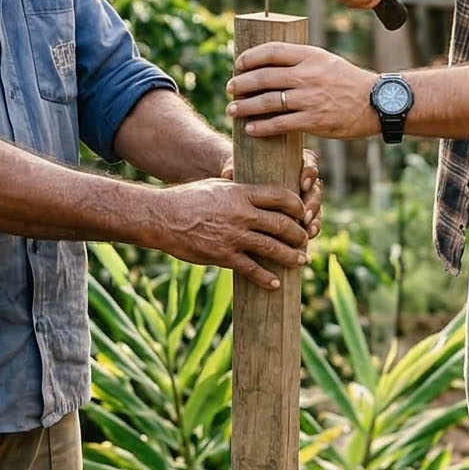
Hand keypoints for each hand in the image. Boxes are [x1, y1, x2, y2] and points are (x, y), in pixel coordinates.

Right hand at [145, 177, 310, 287]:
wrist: (163, 217)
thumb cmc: (189, 198)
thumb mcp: (219, 186)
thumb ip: (241, 192)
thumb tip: (260, 196)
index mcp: (242, 193)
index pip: (281, 196)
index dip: (297, 205)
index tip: (303, 212)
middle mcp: (242, 214)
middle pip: (282, 224)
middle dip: (299, 234)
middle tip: (305, 239)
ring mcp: (234, 236)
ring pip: (273, 248)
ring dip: (291, 256)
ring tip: (300, 261)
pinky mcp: (223, 256)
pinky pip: (252, 269)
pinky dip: (266, 277)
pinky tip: (275, 283)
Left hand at [220, 144, 322, 236]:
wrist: (239, 194)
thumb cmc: (239, 176)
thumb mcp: (237, 172)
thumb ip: (235, 171)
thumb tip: (229, 172)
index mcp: (292, 162)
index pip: (308, 161)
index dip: (309, 172)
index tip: (302, 183)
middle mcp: (301, 179)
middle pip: (315, 188)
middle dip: (312, 202)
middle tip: (304, 214)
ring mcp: (303, 197)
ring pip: (316, 206)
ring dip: (315, 218)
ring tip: (308, 229)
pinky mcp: (301, 214)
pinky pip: (312, 220)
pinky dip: (313, 227)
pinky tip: (310, 235)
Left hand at [228, 43, 376, 140]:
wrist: (376, 102)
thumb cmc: (348, 82)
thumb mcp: (326, 61)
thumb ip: (301, 61)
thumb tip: (269, 65)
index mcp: (310, 55)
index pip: (271, 51)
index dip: (249, 57)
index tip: (238, 64)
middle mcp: (308, 75)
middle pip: (263, 77)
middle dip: (241, 83)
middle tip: (230, 89)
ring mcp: (310, 98)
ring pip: (268, 101)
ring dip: (245, 106)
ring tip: (232, 110)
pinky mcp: (314, 120)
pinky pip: (280, 123)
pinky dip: (262, 126)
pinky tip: (251, 129)